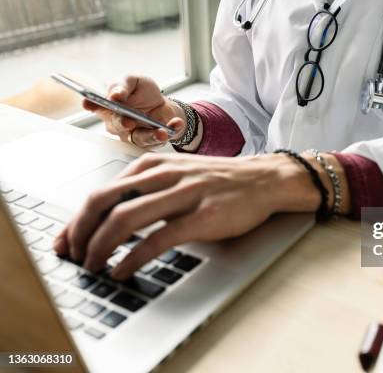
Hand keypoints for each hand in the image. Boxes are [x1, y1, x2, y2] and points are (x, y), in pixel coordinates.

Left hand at [53, 153, 321, 279]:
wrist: (264, 180)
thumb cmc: (220, 181)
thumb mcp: (177, 175)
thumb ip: (147, 191)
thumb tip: (111, 218)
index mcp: (153, 165)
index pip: (101, 191)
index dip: (76, 219)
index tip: (65, 241)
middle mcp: (163, 175)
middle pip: (103, 201)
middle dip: (79, 232)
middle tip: (73, 256)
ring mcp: (184, 193)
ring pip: (125, 218)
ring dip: (100, 247)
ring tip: (92, 266)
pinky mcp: (202, 215)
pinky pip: (158, 238)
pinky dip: (133, 258)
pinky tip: (122, 270)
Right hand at [85, 76, 185, 147]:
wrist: (161, 103)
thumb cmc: (142, 91)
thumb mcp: (133, 81)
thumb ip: (122, 86)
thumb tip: (115, 95)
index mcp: (108, 106)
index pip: (96, 105)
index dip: (91, 105)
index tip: (89, 103)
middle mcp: (117, 123)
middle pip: (116, 125)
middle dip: (122, 123)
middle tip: (128, 121)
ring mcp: (132, 134)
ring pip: (138, 138)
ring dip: (151, 135)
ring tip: (161, 131)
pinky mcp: (150, 140)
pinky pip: (159, 139)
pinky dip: (170, 131)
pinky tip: (176, 123)